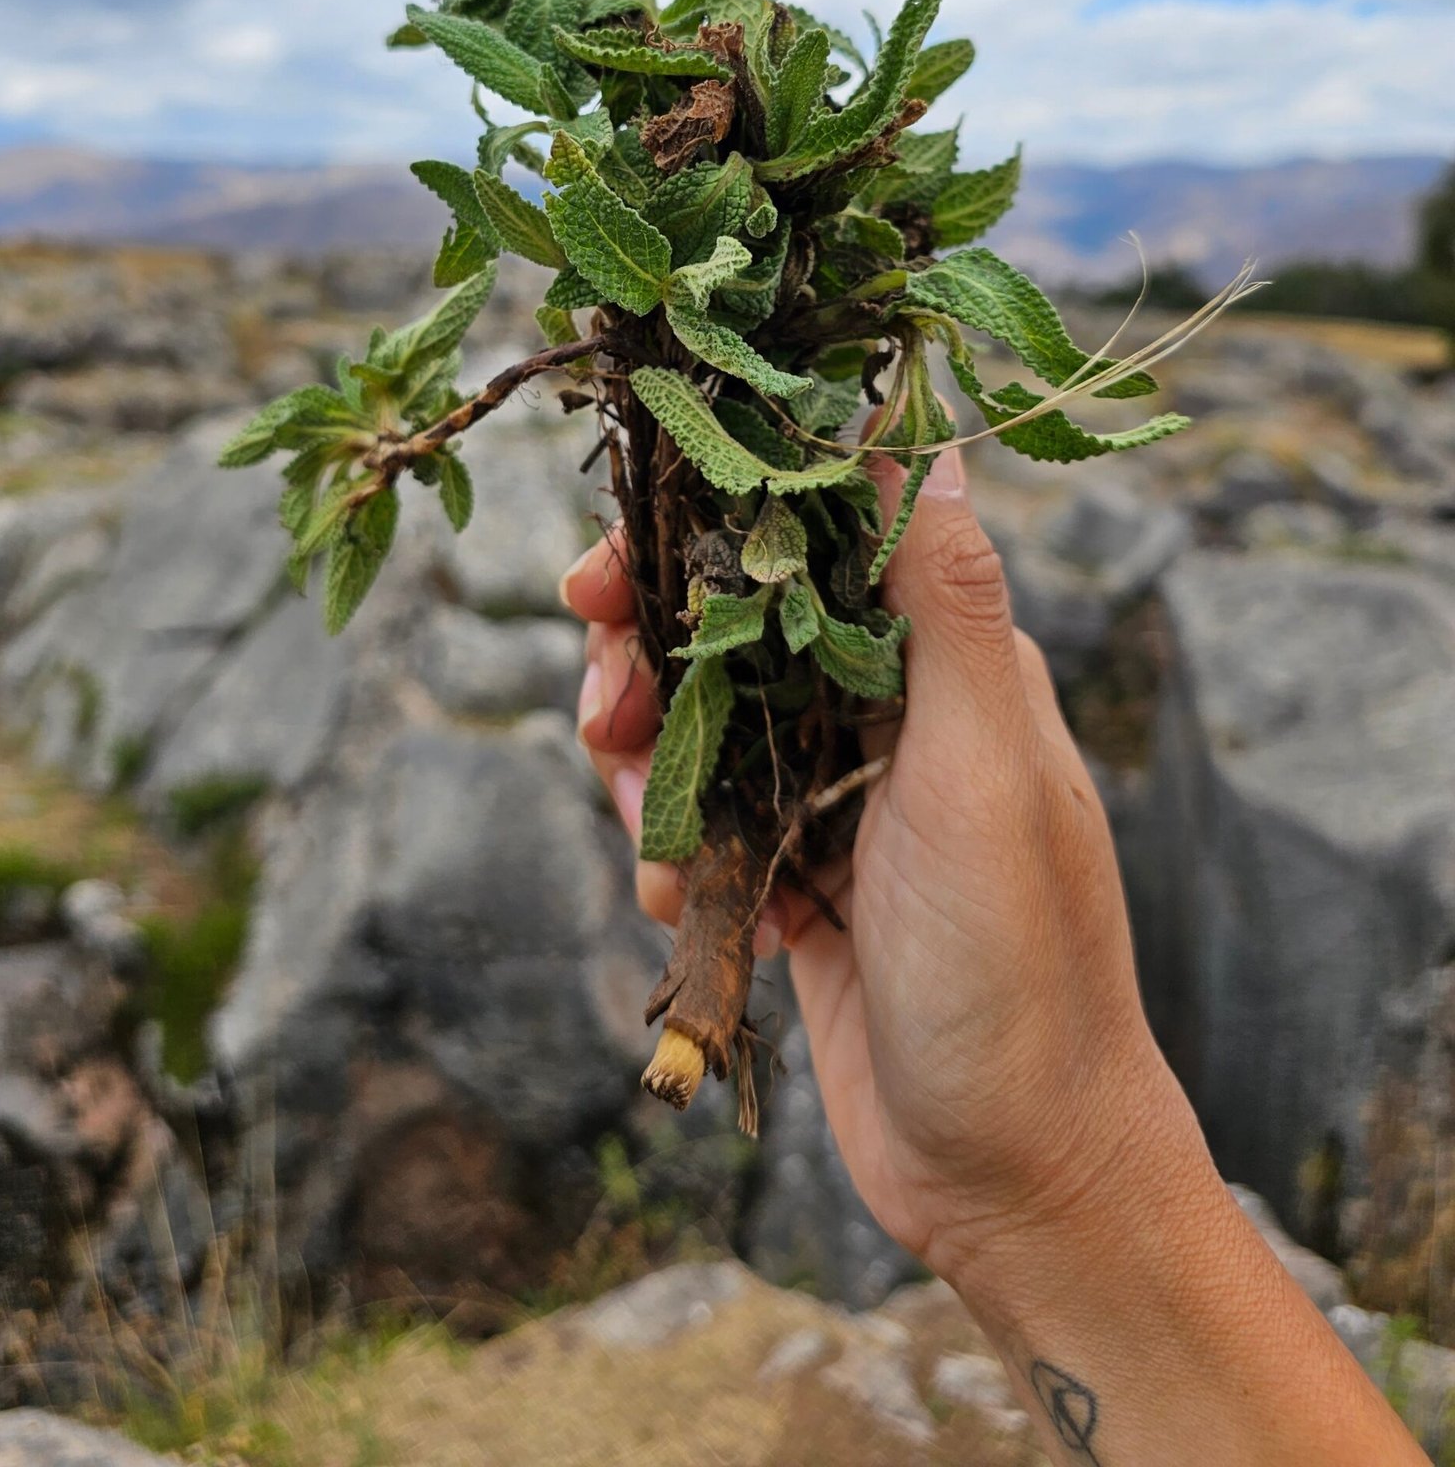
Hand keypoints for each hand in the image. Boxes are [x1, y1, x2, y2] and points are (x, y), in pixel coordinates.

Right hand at [563, 446, 1189, 1287]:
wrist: (1017, 1177)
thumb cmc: (1021, 970)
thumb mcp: (985, 774)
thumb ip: (948, 611)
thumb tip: (934, 441)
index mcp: (950, 670)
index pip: (815, 547)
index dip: (708, 531)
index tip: (613, 555)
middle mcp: (892, 721)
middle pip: (736, 632)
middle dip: (650, 650)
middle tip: (597, 693)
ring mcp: (839, 806)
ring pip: (702, 729)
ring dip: (646, 758)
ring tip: (635, 814)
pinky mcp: (799, 885)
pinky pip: (701, 828)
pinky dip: (666, 847)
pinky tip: (675, 897)